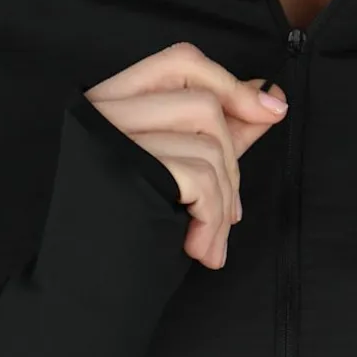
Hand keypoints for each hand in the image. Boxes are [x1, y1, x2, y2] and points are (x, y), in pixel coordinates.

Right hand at [82, 41, 288, 269]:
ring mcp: (110, 138)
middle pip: (203, 102)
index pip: (180, 62)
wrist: (85, 294)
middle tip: (232, 210)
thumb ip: (220, 132)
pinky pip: (200, 179)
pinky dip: (214, 220)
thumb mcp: (177, 172)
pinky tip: (201, 249)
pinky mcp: (124, 170)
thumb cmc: (131, 232)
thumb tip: (270, 98)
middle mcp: (102, 111)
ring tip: (211, 239)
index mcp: (109, 102)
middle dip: (234, 159)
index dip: (230, 83)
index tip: (270, 112)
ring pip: (208, 142)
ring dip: (225, 201)